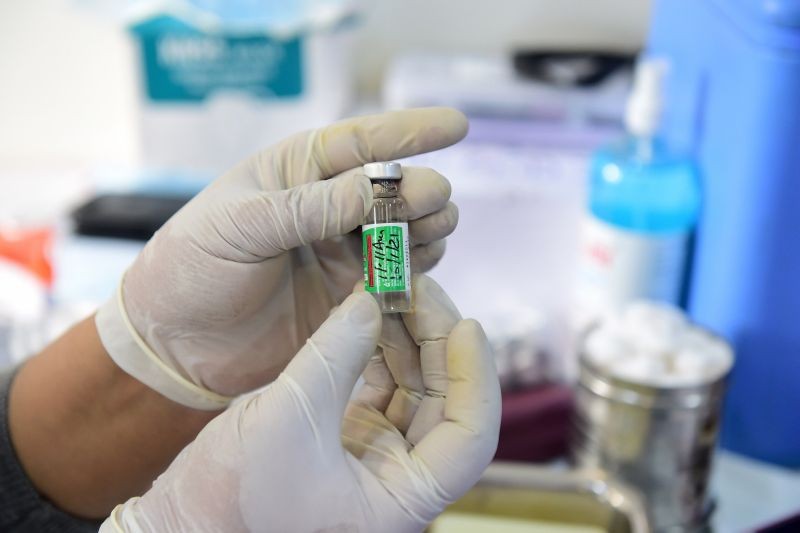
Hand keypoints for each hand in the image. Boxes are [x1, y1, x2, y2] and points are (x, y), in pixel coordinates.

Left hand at [95, 108, 466, 407]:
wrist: (175, 345)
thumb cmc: (191, 269)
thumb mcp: (240, 227)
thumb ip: (309, 207)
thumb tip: (381, 185)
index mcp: (295, 172)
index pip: (361, 142)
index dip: (411, 131)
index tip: (457, 125)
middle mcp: (325, 207)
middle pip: (394, 188)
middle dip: (420, 189)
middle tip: (434, 201)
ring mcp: (341, 252)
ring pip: (406, 231)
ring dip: (427, 228)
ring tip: (433, 233)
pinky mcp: (349, 296)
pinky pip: (398, 276)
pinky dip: (416, 271)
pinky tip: (420, 269)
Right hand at [100, 276, 500, 532]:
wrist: (184, 519)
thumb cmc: (233, 494)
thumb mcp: (289, 418)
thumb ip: (335, 354)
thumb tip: (372, 298)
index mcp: (403, 497)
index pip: (470, 435)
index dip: (476, 376)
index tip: (466, 324)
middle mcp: (401, 477)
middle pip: (446, 399)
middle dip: (438, 340)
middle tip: (418, 285)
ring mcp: (378, 452)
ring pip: (416, 386)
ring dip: (409, 336)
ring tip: (394, 287)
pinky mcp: (352, 432)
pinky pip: (383, 382)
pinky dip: (380, 346)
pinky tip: (371, 309)